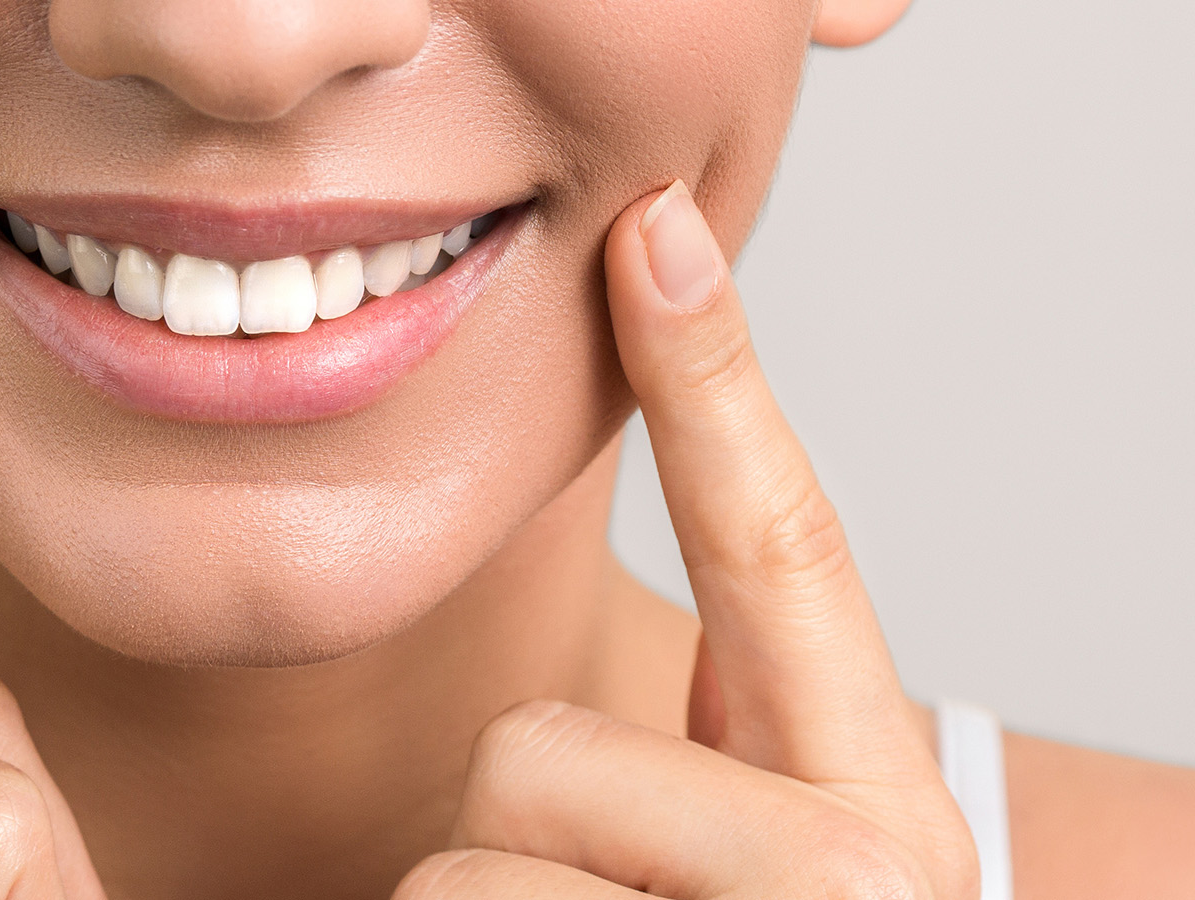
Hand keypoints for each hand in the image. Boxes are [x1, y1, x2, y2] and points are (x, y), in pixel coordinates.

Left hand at [395, 182, 978, 899]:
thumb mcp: (767, 863)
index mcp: (878, 805)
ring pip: (468, 856)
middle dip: (519, 831)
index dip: (709, 387)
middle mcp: (856, 874)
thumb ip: (738, 750)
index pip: (780, 552)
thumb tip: (669, 646)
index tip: (656, 234)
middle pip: (534, 748)